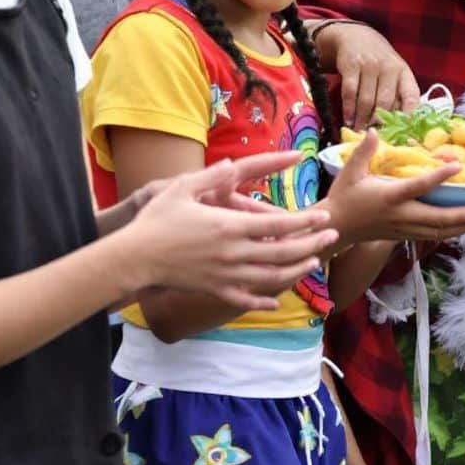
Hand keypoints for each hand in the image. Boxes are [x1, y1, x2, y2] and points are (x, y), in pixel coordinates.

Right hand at [121, 156, 338, 310]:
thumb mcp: (181, 189)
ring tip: (313, 262)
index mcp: (229, 226)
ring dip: (297, 270)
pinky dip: (263, 300)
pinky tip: (275, 299)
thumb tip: (231, 164)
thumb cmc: (155, 221)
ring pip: (271, 277)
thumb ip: (210, 176)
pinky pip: (244, 299)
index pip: (279, 225)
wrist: (133, 259)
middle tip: (331, 236)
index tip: (323, 217)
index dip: (305, 222)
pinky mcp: (213, 290)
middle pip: (283, 252)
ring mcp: (224, 275)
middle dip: (312, 244)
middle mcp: (232, 253)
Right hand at [315, 22, 420, 127]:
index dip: (409, 116)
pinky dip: (348, 109)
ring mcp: (370, 65)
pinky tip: (348, 120)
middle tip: (373, 139)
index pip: (411, 96)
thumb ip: (398, 96)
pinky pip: (350, 93)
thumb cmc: (379, 64)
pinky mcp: (351, 65)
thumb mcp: (394, 74)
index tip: (404, 134)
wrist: (356, 37)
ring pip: (366, 101)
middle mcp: (389, 68)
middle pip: (385, 103)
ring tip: (359, 133)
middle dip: (379, 124)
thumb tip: (400, 128)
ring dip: (362, 120)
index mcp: (404, 73)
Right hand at [324, 132, 464, 243]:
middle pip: (438, 219)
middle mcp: (400, 215)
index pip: (418, 186)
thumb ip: (363, 151)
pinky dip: (452, 231)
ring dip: (464, 226)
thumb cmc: (343, 197)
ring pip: (439, 231)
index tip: (457, 166)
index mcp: (389, 197)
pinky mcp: (404, 235)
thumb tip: (374, 131)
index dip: (438, 177)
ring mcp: (404, 228)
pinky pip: (433, 235)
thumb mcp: (349, 172)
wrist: (336, 229)